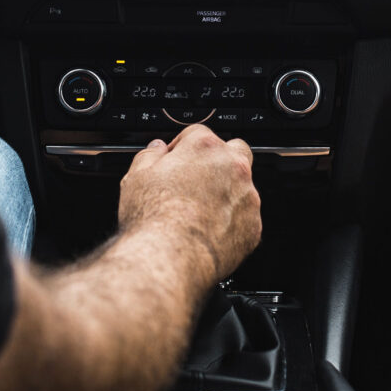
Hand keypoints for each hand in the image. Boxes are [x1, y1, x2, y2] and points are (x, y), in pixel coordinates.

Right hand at [118, 125, 261, 284]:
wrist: (170, 257)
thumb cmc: (152, 218)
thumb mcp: (136, 177)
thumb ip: (149, 156)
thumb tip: (156, 149)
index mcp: (204, 148)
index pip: (199, 133)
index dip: (184, 147)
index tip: (176, 161)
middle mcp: (232, 167)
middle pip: (234, 151)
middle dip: (218, 161)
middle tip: (196, 181)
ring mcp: (247, 197)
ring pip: (243, 186)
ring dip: (227, 193)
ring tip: (200, 213)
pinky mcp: (253, 226)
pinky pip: (246, 217)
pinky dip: (232, 222)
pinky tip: (209, 232)